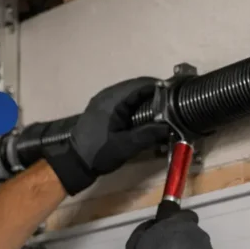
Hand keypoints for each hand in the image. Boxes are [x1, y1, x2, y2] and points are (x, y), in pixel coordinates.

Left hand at [44, 77, 170, 194]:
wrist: (75, 162)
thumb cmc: (100, 154)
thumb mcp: (126, 146)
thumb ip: (148, 134)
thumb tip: (169, 126)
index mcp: (112, 100)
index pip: (140, 85)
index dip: (158, 88)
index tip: (174, 96)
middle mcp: (106, 95)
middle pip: (135, 86)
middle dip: (153, 93)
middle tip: (170, 104)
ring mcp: (102, 100)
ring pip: (128, 92)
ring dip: (143, 98)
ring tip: (160, 109)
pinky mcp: (100, 108)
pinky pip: (121, 99)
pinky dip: (133, 103)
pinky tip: (142, 114)